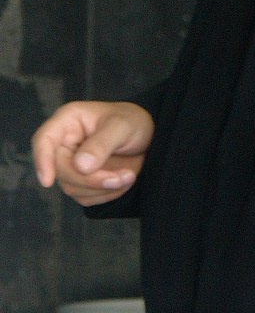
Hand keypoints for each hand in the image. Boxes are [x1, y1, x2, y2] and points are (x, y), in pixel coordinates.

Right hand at [31, 101, 153, 206]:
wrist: (148, 138)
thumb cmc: (132, 122)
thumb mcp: (122, 126)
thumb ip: (102, 143)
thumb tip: (80, 166)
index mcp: (69, 121)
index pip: (44, 139)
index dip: (42, 159)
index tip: (48, 181)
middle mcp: (65, 143)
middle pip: (61, 170)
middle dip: (91, 179)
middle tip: (121, 177)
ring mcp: (71, 164)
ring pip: (72, 187)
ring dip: (102, 188)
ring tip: (128, 176)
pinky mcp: (81, 181)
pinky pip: (85, 197)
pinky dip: (106, 194)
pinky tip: (123, 181)